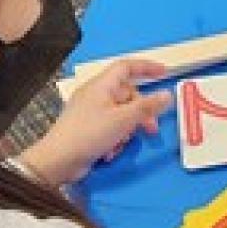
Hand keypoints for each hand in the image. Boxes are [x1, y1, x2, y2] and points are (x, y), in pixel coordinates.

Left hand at [16, 58, 168, 185]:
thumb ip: (147, 107)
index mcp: (101, 85)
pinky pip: (111, 127)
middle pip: (127, 95)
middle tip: (151, 128)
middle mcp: (95, 95)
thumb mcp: (123, 120)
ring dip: (127, 129)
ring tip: (122, 143)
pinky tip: (110, 151)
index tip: (164, 73)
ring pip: (121, 114)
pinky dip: (115, 138)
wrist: (58, 160)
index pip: (126, 67)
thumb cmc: (89, 134)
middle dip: (140, 112)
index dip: (146, 67)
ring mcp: (91, 112)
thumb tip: (167, 95)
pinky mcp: (88, 129)